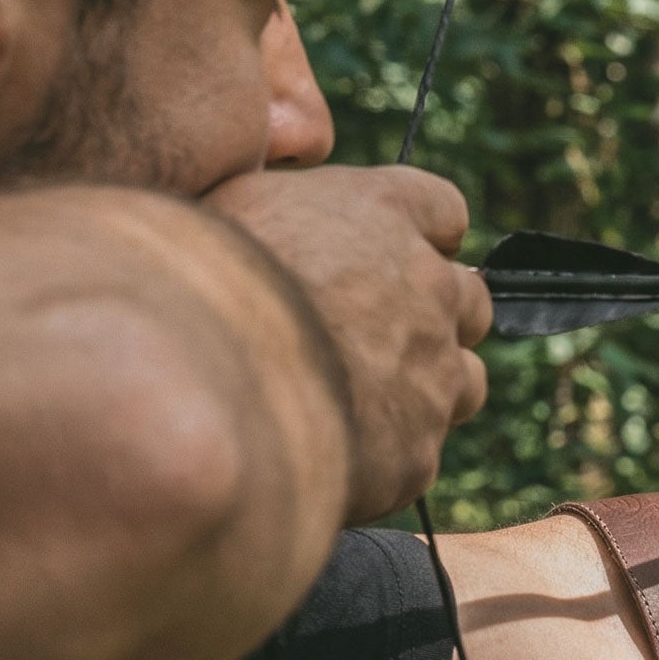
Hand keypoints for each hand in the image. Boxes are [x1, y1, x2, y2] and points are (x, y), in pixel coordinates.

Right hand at [205, 166, 493, 520]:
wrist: (191, 382)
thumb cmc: (192, 278)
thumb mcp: (229, 203)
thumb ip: (287, 210)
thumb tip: (295, 228)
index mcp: (382, 210)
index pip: (440, 211)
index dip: (420, 236)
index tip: (391, 254)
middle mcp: (427, 287)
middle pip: (467, 300)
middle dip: (429, 319)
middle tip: (369, 337)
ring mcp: (431, 374)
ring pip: (463, 382)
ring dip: (424, 389)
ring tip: (356, 402)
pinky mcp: (413, 453)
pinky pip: (418, 455)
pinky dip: (383, 457)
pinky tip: (329, 456)